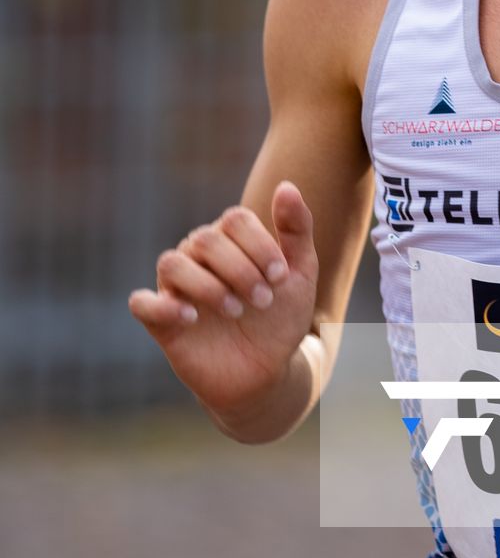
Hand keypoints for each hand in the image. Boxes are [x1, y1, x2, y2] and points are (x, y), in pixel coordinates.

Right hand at [128, 182, 319, 421]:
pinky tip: (191, 317)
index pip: (235, 219)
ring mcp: (177, 288)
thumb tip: (287, 186)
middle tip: (264, 300)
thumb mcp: (300, 275)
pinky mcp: (161, 321)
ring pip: (172, 263)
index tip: (282, 277)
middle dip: (240, 269)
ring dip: (207, 285)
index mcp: (231, 240)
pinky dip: (162, 305)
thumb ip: (296, 231)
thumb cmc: (280, 317)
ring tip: (236, 311)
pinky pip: (142, 303)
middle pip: (205, 239)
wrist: (266, 372)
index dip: (260, 244)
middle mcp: (198, 257)